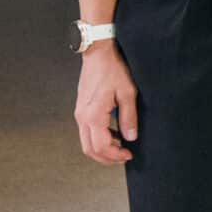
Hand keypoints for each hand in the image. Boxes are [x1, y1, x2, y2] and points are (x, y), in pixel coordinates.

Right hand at [74, 44, 138, 163]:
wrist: (98, 54)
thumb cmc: (112, 69)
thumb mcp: (127, 93)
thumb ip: (129, 117)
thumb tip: (131, 137)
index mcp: (93, 115)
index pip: (101, 146)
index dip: (115, 155)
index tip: (129, 154)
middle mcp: (82, 117)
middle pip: (89, 149)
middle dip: (107, 158)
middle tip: (124, 156)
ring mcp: (80, 113)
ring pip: (86, 142)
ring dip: (102, 149)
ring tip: (120, 146)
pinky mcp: (81, 109)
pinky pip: (87, 131)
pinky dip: (99, 138)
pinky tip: (114, 133)